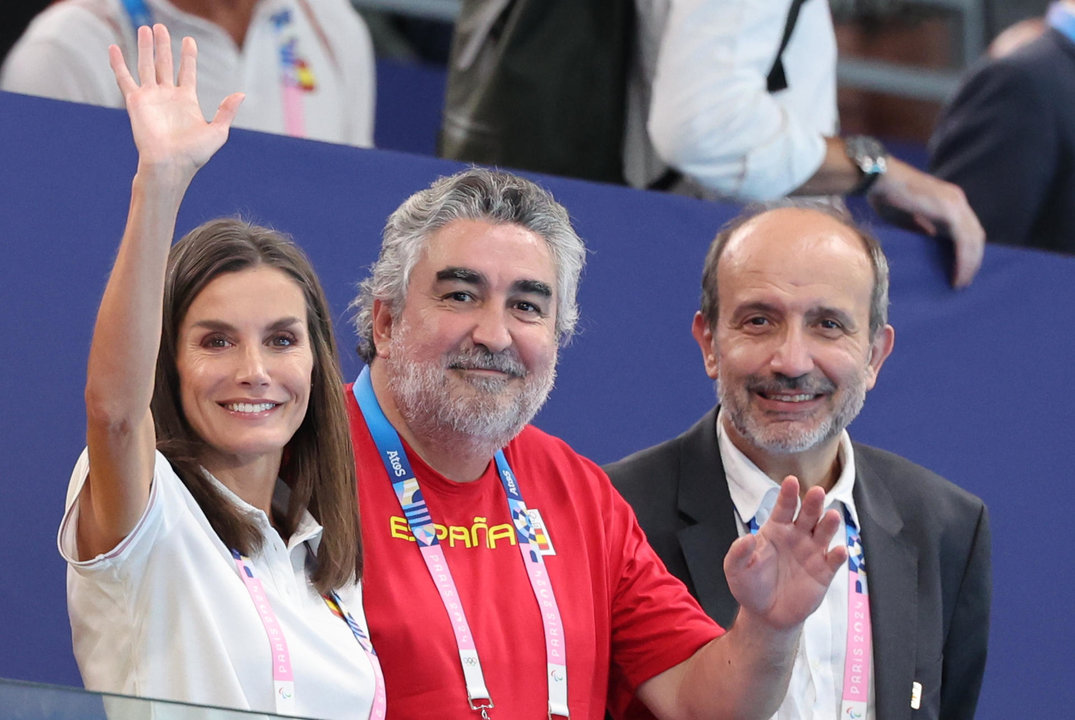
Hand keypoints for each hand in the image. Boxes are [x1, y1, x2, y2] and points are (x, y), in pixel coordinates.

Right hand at [110, 24, 242, 174]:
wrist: (171, 164)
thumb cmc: (195, 153)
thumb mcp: (218, 131)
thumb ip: (227, 111)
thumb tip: (241, 94)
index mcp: (187, 101)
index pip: (187, 72)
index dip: (188, 56)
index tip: (189, 40)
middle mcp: (168, 96)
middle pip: (165, 63)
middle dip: (163, 45)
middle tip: (161, 26)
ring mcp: (151, 97)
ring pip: (146, 65)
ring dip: (145, 47)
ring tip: (145, 28)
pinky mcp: (135, 102)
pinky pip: (124, 78)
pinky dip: (118, 63)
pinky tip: (114, 47)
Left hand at [724, 477, 845, 631]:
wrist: (765, 614)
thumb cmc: (750, 586)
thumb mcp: (736, 570)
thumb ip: (739, 553)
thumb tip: (746, 537)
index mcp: (776, 530)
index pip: (783, 508)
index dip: (788, 495)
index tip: (791, 481)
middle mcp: (797, 536)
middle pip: (808, 515)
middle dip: (813, 503)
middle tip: (817, 492)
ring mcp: (812, 553)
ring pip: (824, 533)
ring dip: (829, 523)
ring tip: (832, 516)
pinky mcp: (824, 572)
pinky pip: (834, 561)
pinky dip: (838, 555)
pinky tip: (839, 550)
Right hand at [868, 158, 984, 287]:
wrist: (880, 179)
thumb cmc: (887, 196)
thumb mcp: (908, 218)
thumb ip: (922, 228)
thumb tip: (930, 242)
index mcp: (949, 201)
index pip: (967, 230)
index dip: (967, 252)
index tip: (960, 271)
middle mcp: (958, 200)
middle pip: (976, 236)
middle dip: (973, 261)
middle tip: (964, 281)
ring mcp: (956, 204)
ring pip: (974, 240)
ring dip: (970, 264)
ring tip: (961, 283)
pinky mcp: (950, 210)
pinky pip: (964, 240)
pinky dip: (964, 260)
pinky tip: (959, 275)